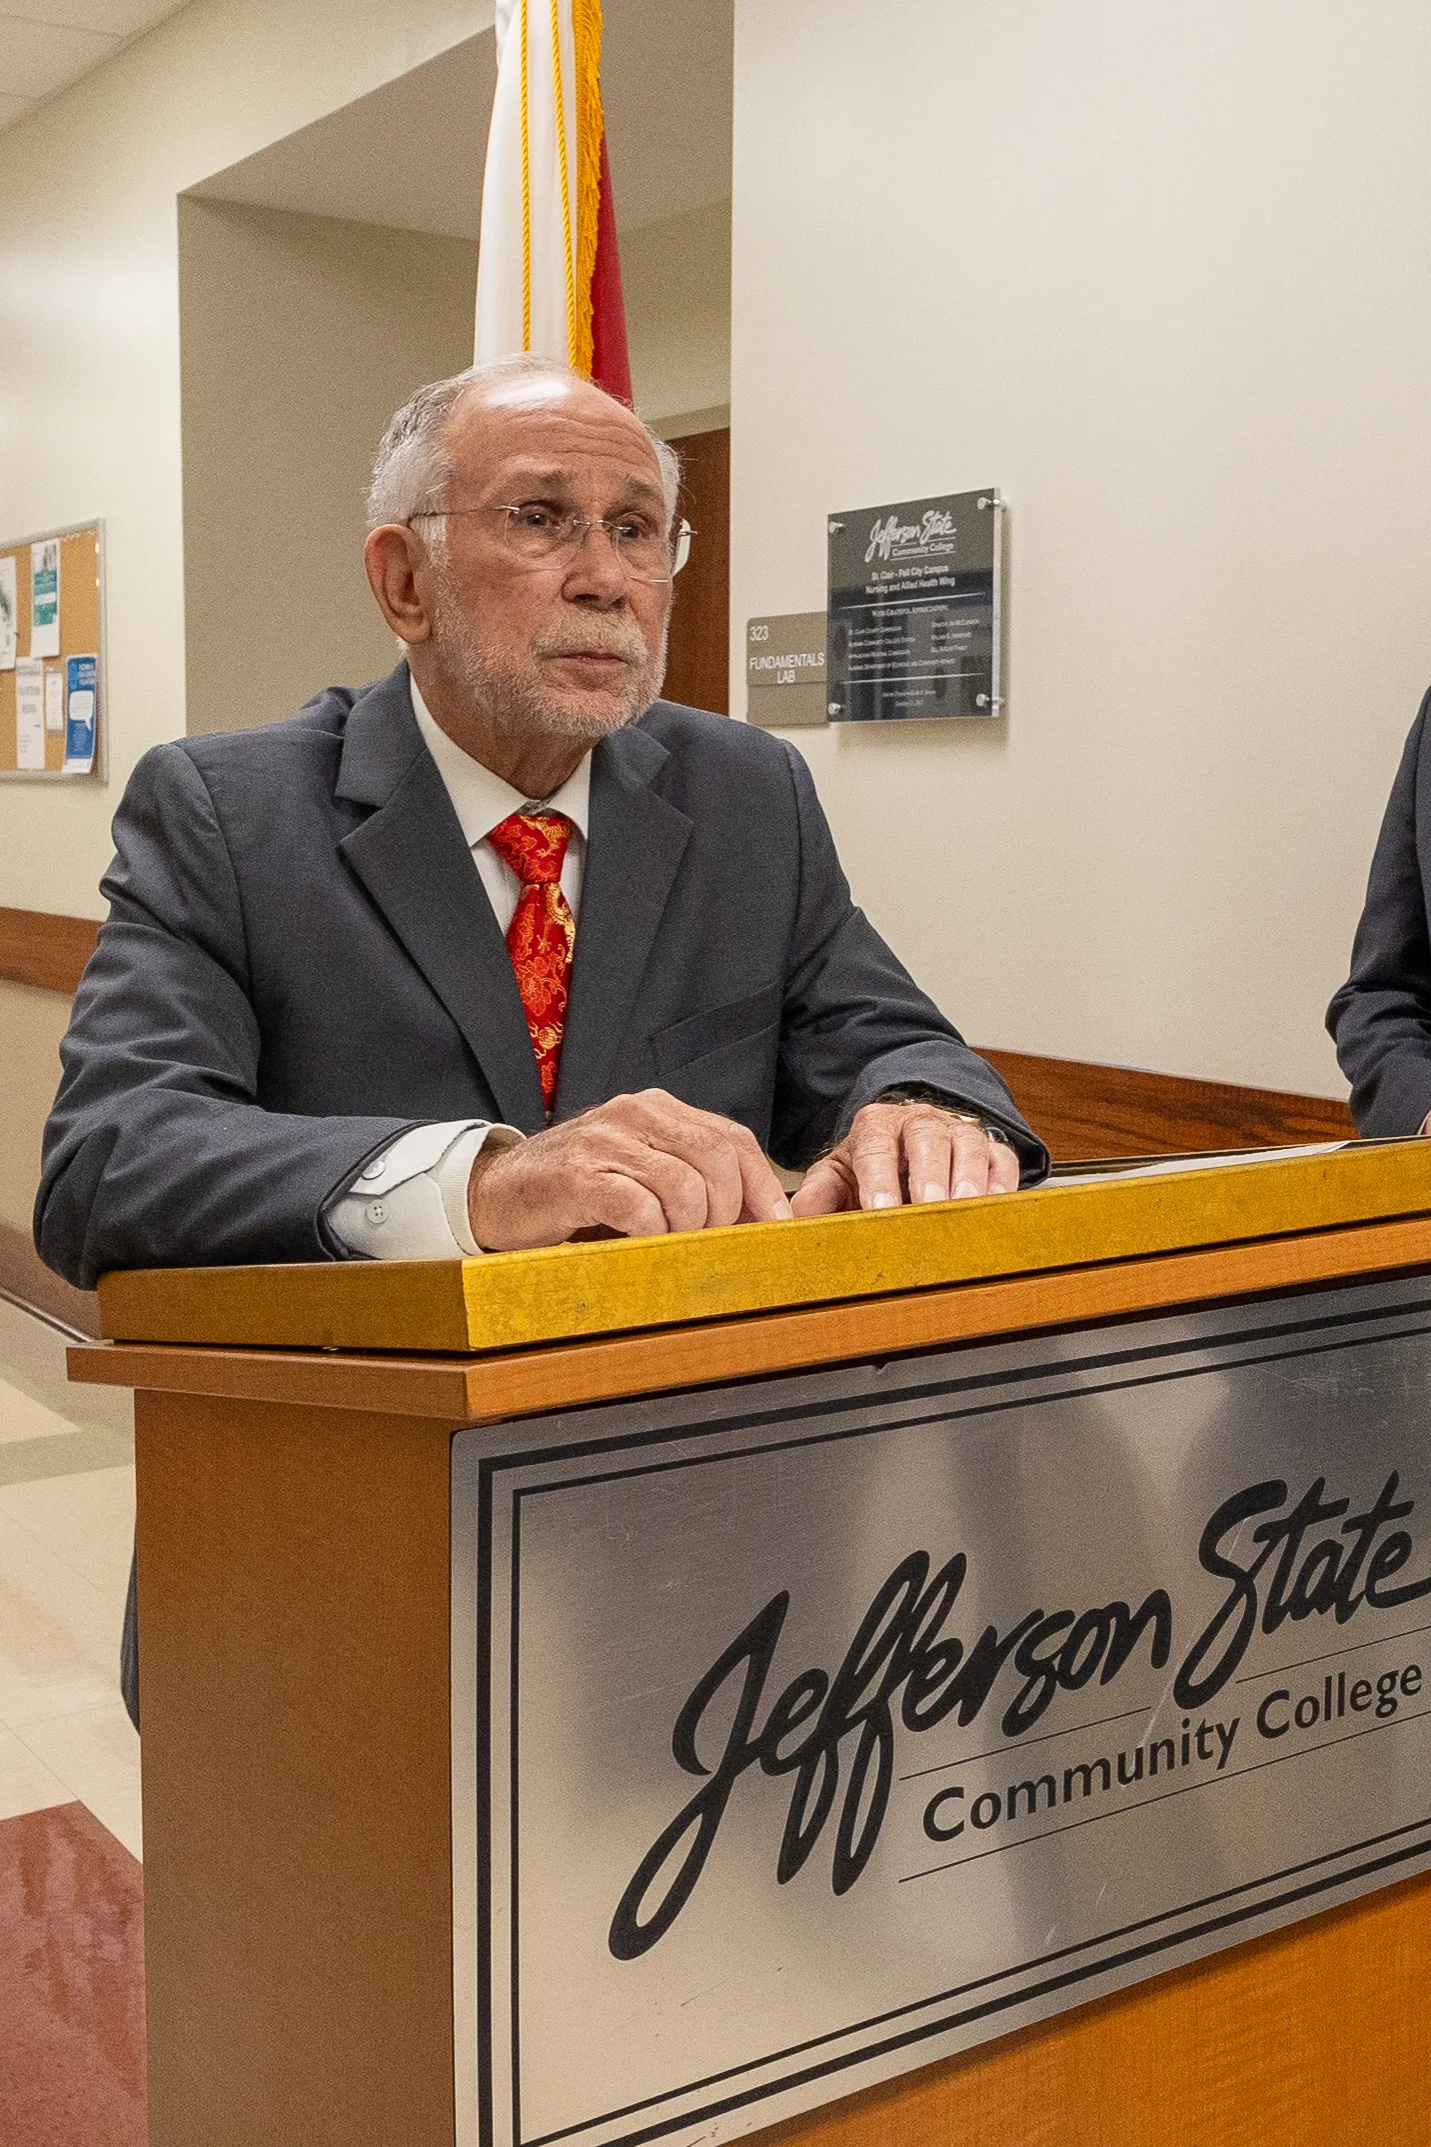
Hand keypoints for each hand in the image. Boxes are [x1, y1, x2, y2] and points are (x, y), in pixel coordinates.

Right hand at [467, 1089, 792, 1249]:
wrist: (494, 1192)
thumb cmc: (577, 1191)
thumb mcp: (641, 1173)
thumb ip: (692, 1181)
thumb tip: (759, 1221)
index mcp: (657, 1109)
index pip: (734, 1139)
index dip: (763, 1187)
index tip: (780, 1228)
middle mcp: (634, 1113)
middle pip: (718, 1160)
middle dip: (726, 1213)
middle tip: (708, 1242)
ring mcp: (605, 1142)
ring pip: (686, 1187)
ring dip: (688, 1228)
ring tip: (668, 1243)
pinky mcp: (579, 1177)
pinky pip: (640, 1208)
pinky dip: (652, 1235)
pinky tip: (638, 1242)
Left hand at [790, 1100, 1019, 1216]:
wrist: (911, 1139)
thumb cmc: (874, 1164)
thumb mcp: (840, 1172)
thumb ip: (820, 1192)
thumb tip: (799, 1215)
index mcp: (877, 1125)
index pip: (876, 1147)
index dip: (878, 1178)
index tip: (879, 1208)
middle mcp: (920, 1122)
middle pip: (926, 1139)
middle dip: (928, 1174)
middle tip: (927, 1207)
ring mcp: (959, 1132)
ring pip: (968, 1145)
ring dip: (967, 1177)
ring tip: (964, 1208)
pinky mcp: (991, 1149)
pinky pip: (1002, 1160)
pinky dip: (1002, 1183)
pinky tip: (997, 1206)